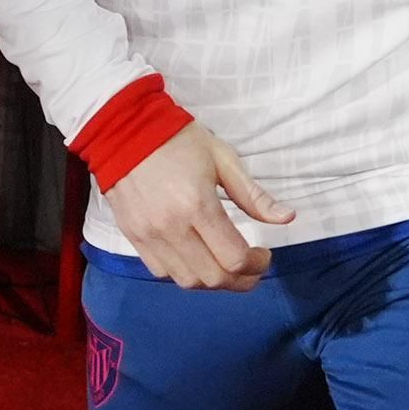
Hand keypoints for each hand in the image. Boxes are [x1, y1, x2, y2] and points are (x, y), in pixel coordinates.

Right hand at [105, 121, 294, 290]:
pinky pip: (161, 271)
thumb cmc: (177, 139)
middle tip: (251, 266)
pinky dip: (183, 272)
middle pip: (213, 278)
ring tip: (224, 265)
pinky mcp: (132, 235)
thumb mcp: (222, 158)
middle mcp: (172, 226)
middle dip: (241, 279)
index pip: (234, 258)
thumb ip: (253, 195)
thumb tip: (286, 217)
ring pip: (187, 281)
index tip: (263, 253)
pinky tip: (195, 257)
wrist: (122, 128)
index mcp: (197, 204)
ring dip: (212, 280)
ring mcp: (148, 234)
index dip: (257, 264)